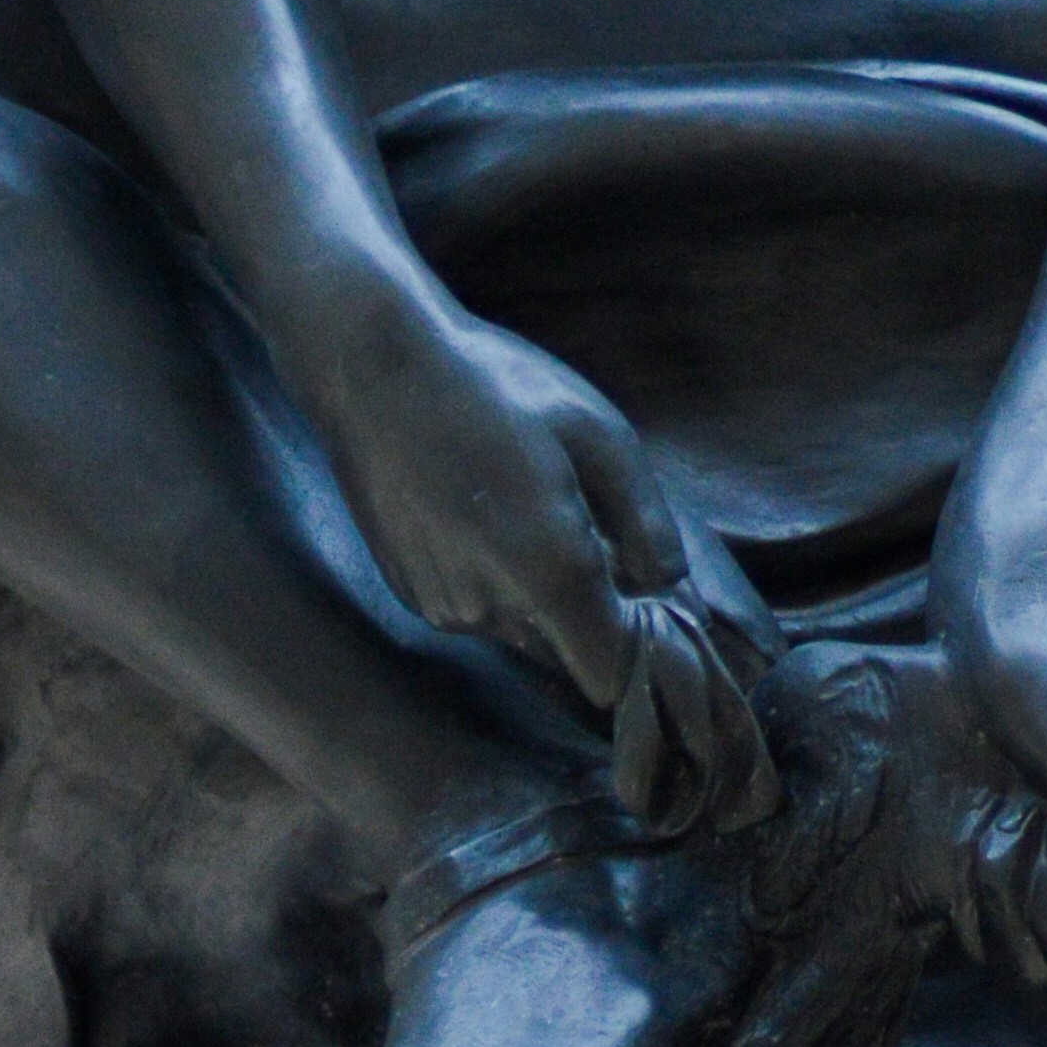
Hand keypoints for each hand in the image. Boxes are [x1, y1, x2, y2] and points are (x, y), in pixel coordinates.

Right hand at [315, 282, 775, 837]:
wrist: (372, 367)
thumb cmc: (497, 387)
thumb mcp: (600, 436)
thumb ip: (649, 528)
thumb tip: (674, 593)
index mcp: (550, 571)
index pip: (613, 679)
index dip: (644, 660)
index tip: (655, 614)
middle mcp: (491, 607)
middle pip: (572, 660)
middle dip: (598, 623)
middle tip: (603, 546)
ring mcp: (443, 606)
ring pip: (524, 636)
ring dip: (546, 603)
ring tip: (534, 513)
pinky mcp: (412, 595)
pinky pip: (479, 614)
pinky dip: (498, 586)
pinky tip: (487, 516)